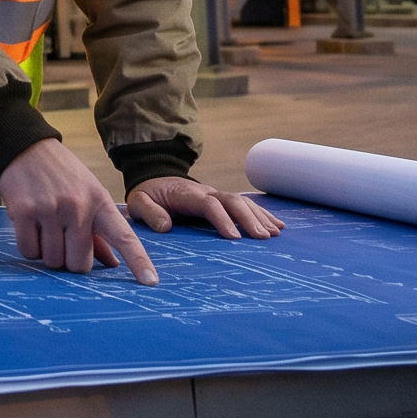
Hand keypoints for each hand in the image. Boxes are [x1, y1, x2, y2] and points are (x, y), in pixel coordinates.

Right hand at [0, 139, 158, 283]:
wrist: (25, 147)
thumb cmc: (62, 175)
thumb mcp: (88, 194)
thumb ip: (99, 232)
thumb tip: (112, 264)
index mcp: (100, 202)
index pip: (124, 237)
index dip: (139, 261)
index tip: (151, 282)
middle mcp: (78, 206)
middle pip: (79, 264)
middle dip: (70, 261)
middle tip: (62, 240)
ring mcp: (50, 209)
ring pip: (53, 261)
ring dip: (47, 254)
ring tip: (44, 229)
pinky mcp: (24, 211)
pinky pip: (29, 252)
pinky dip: (29, 248)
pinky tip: (30, 227)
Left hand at [129, 177, 284, 240]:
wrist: (155, 179)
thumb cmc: (148, 195)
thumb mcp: (138, 202)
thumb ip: (149, 212)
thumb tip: (166, 226)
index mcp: (187, 194)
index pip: (209, 204)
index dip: (222, 219)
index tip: (234, 238)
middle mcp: (206, 192)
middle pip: (232, 201)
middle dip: (249, 218)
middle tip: (263, 237)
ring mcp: (217, 196)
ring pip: (243, 203)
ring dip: (260, 217)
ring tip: (275, 234)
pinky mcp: (223, 202)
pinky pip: (246, 206)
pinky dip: (263, 214)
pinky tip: (278, 226)